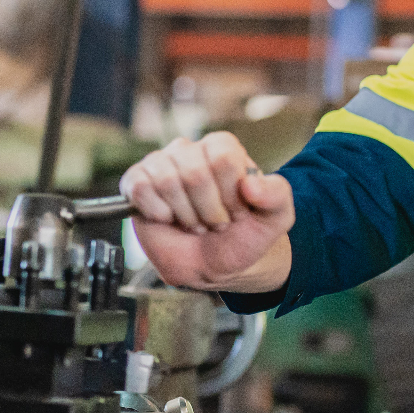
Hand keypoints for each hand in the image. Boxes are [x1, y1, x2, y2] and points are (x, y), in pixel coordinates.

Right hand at [119, 133, 293, 291]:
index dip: (231, 194)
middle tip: (214, 223)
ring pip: (167, 180)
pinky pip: (139, 187)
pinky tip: (167, 218)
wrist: (213, 263)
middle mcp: (188, 150)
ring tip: (194, 222)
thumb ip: (277, 196)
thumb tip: (251, 185)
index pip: (222, 158)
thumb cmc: (242, 235)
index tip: (236, 212)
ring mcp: (160, 164)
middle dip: (209, 210)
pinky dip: (156, 211)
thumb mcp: (275, 218)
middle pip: (195, 172)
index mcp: (221, 148)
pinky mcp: (136, 182)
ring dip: (185, 215)